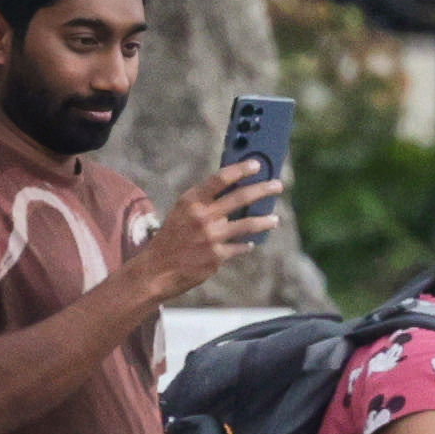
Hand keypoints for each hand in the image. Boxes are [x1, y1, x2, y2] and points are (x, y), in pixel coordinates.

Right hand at [138, 162, 285, 305]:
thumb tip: (237, 192)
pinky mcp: (217, 256)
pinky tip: (250, 244)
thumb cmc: (173, 237)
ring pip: (247, 225)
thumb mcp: (183, 213)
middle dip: (262, 189)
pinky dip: (246, 245)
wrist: (157, 269)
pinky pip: (240, 247)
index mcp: (191, 201)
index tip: (256, 164)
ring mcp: (211, 237)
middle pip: (240, 198)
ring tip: (274, 219)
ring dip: (265, 221)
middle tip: (278, 185)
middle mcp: (202, 216)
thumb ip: (206, 202)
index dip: (240, 169)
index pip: (219, 179)